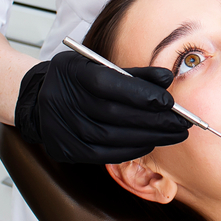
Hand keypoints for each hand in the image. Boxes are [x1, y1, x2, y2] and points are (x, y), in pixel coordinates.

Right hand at [14, 51, 189, 163]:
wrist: (38, 99)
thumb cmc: (77, 79)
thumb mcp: (98, 65)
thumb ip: (134, 74)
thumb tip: (167, 79)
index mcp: (73, 74)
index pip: (110, 85)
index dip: (142, 95)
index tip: (169, 101)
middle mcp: (64, 102)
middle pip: (115, 114)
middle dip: (154, 120)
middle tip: (182, 123)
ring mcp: (62, 129)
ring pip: (112, 137)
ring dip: (149, 137)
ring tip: (174, 134)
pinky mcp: (66, 150)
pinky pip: (104, 154)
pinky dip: (131, 149)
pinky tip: (150, 143)